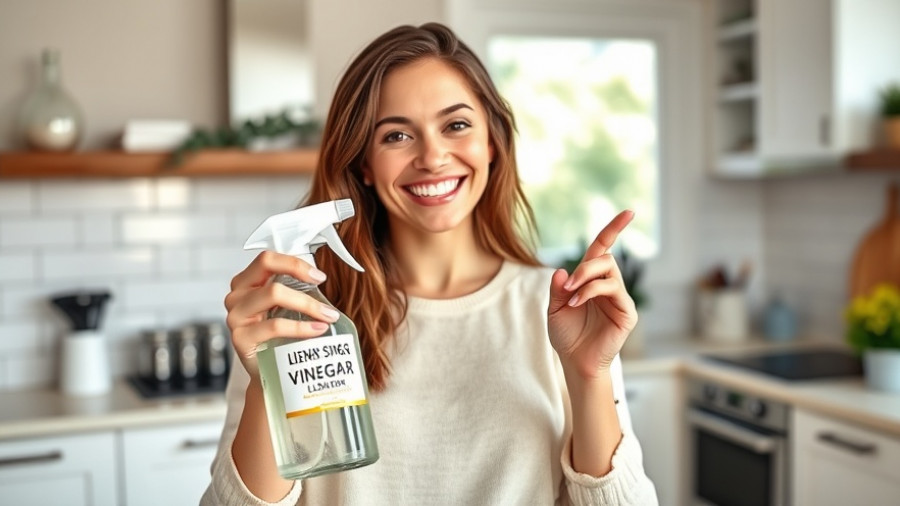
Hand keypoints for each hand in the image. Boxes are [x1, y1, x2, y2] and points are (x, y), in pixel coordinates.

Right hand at [224, 251, 339, 376]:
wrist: (268, 370)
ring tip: (327, 317)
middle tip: (326, 301)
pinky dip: (301, 327)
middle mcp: (237, 296)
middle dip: (304, 285)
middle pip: (270, 275)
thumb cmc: (277, 336)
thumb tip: (321, 278)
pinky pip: (275, 325)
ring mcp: (236, 316)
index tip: (319, 276)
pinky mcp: (240, 337)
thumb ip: (294, 289)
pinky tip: (317, 330)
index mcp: (246, 282)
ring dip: (307, 305)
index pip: (267, 259)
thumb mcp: (284, 307)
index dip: (294, 264)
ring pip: (274, 294)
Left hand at [547, 210, 637, 379]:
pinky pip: (612, 290)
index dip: (614, 229)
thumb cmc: (567, 335)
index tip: (629, 212)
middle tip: (568, 286)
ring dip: (586, 279)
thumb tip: (562, 271)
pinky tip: (576, 305)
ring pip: (609, 272)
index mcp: (591, 280)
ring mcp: (620, 298)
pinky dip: (591, 292)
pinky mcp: (626, 312)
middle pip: (605, 258)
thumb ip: (558, 289)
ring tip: (571, 299)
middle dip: (585, 267)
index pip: (603, 248)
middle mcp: (608, 285)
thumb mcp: (554, 309)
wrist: (575, 361)